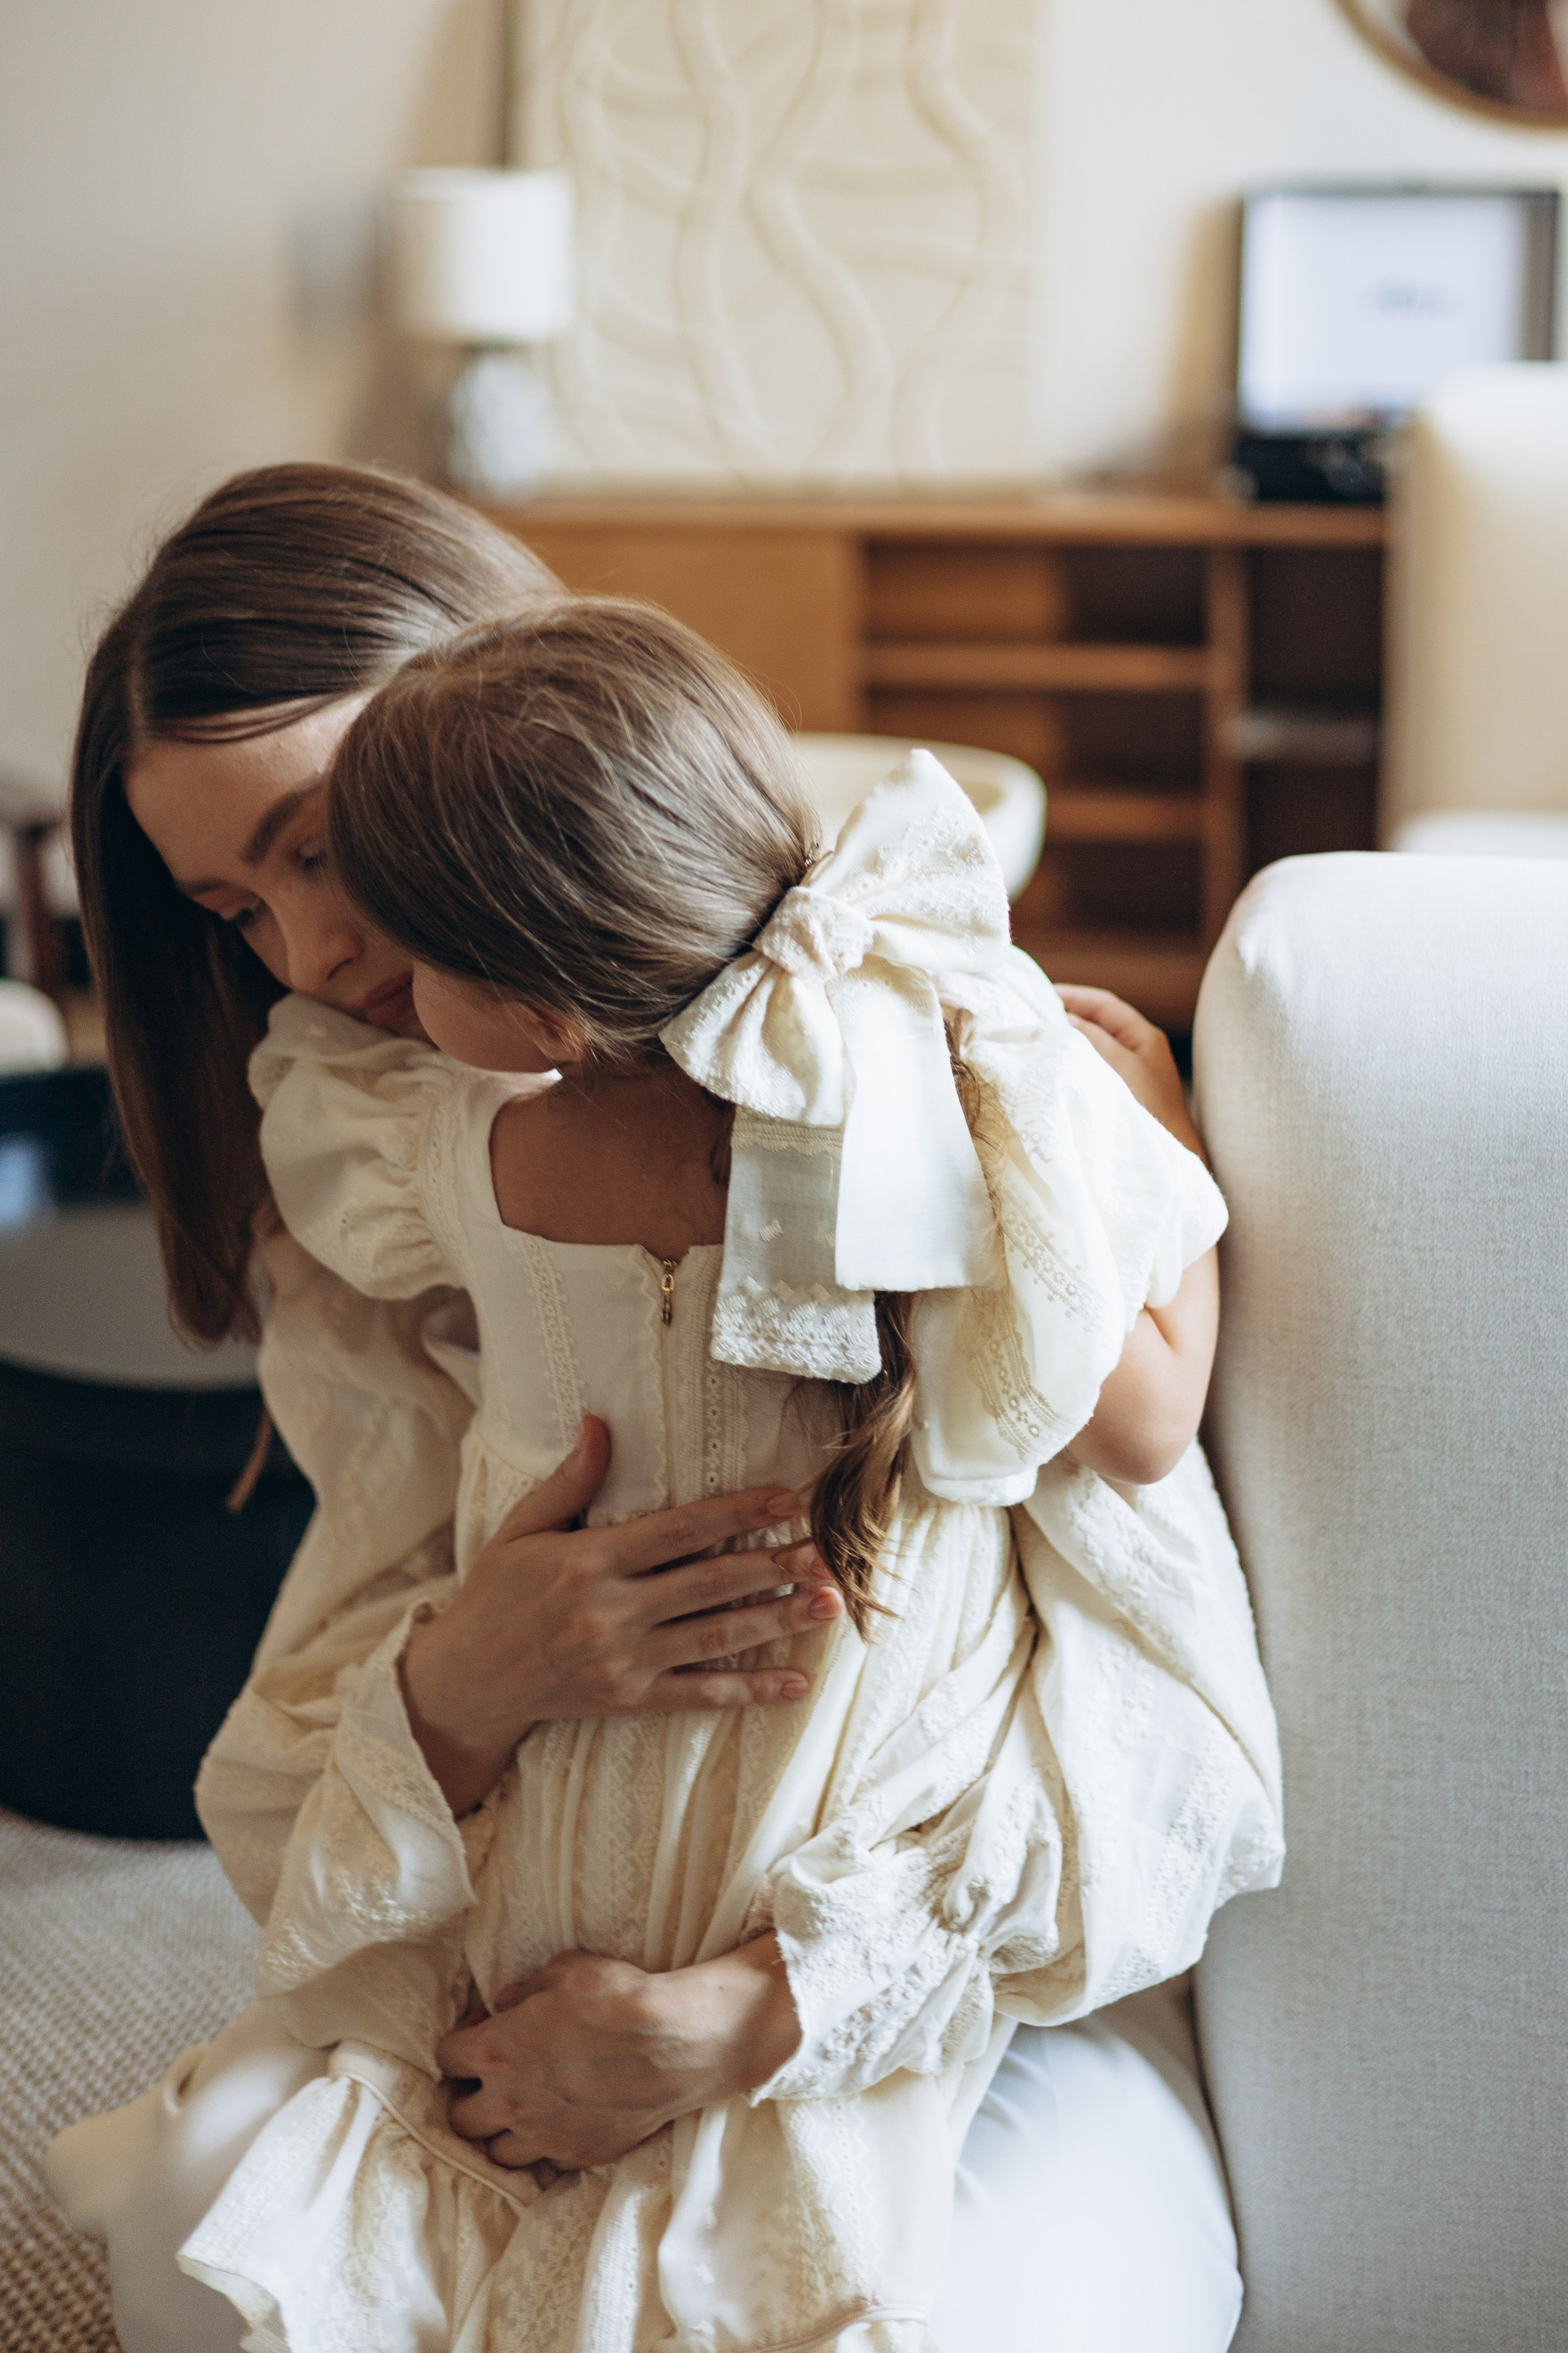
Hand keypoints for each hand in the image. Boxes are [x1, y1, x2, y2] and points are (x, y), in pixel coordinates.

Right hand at [402, 1417, 840, 1814]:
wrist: (464, 1682)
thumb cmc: (496, 1594)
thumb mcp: (522, 1529)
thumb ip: (570, 1479)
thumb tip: (599, 1420)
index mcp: (589, 1562)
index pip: (678, 1530)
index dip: (737, 1513)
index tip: (788, 1498)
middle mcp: (611, 1613)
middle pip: (710, 1583)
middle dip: (775, 1565)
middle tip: (829, 1551)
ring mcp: (623, 1662)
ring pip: (716, 1638)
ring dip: (778, 1620)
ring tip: (831, 1603)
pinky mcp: (630, 1700)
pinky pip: (700, 1696)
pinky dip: (750, 1691)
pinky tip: (796, 1681)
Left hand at [435, 1935, 800, 2171]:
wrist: (675, 2044)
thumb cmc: (619, 1998)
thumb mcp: (566, 1970)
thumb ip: (526, 1988)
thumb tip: (505, 2003)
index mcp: (497, 2051)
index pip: (445, 2058)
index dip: (458, 2045)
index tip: (477, 2036)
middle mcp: (511, 2101)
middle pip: (460, 2120)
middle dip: (469, 2098)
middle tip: (491, 2081)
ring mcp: (544, 2136)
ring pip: (496, 2153)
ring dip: (502, 2132)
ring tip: (522, 2110)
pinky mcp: (578, 2155)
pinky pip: (544, 2162)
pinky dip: (544, 2146)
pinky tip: (560, 2122)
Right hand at [1056, 984, 1205, 1161]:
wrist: (1172, 1154)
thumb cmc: (1149, 1108)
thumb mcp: (1119, 1066)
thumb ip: (1093, 1039)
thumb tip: (1067, 1019)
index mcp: (1145, 1036)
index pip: (1105, 1005)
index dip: (1074, 996)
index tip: (1043, 993)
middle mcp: (1140, 1050)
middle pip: (1100, 1023)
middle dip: (1070, 1016)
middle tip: (1036, 1013)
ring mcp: (1133, 1073)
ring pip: (1096, 1046)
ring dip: (1071, 1040)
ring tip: (1042, 1037)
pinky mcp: (1124, 1093)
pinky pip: (1096, 1067)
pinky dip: (1077, 1061)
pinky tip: (1059, 1067)